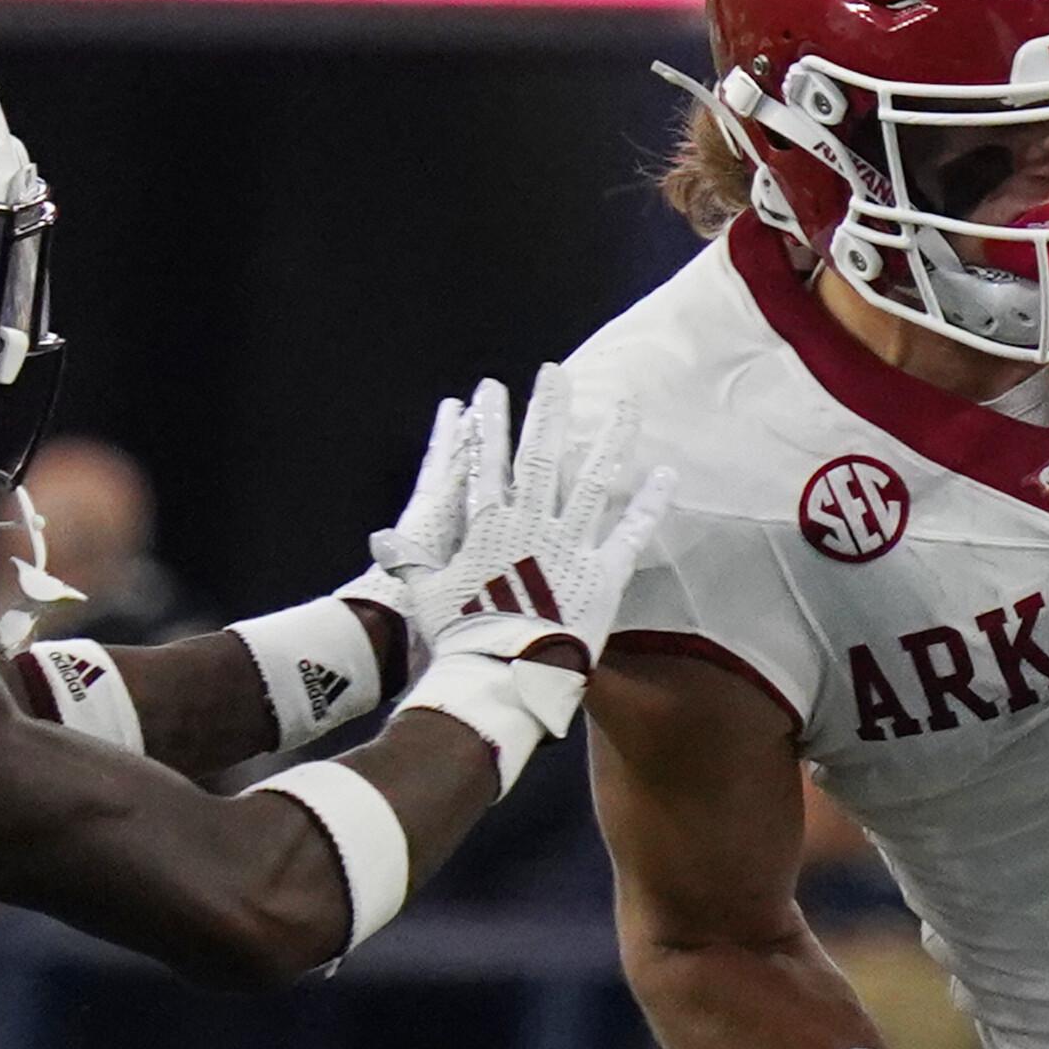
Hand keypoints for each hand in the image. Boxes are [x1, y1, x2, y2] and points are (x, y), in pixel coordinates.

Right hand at [379, 366, 675, 786]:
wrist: (502, 675)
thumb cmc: (460, 638)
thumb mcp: (427, 595)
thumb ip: (410, 561)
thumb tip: (381, 541)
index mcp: (489, 526)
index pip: (488, 462)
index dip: (490, 424)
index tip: (491, 390)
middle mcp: (532, 524)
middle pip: (543, 455)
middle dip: (548, 410)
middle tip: (554, 373)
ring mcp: (570, 544)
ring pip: (594, 480)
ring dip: (611, 440)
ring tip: (627, 403)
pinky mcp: (603, 573)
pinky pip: (630, 532)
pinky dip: (650, 503)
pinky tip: (667, 474)